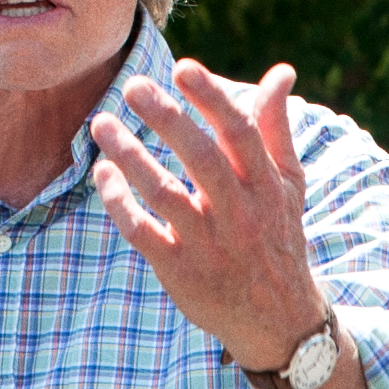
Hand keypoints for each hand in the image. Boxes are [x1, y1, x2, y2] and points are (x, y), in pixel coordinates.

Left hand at [88, 59, 338, 374]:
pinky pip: (144, 233)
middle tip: (133, 86)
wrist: (278, 321)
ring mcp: (209, 245)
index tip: (184, 68)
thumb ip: (275, 127)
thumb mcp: (287, 185)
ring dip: (131, 157)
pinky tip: (103, 174)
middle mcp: (240, 215)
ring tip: (101, 124)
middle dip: (168, 120)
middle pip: (203, 160)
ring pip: (166, 195)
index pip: (241, 135)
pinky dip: (120, 203)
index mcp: (266, 187)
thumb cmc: (276, 237)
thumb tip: (282, 72)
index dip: (213, 100)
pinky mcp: (181, 271)